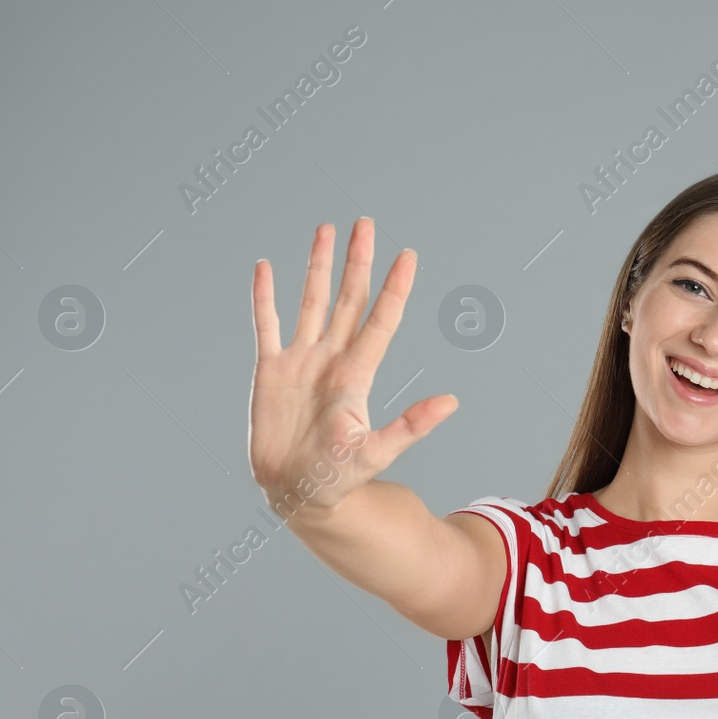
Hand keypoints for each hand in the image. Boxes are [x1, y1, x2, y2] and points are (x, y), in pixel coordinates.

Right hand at [249, 218, 456, 512]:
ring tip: (327, 231)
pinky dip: (265, 297)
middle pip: (347, 300)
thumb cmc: (339, 479)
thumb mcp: (376, 452)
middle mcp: (331, 360)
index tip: (407, 256)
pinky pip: (267, 326)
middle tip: (366, 224)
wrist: (298, 493)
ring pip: (311, 302)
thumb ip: (410, 426)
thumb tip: (452, 402)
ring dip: (318, 267)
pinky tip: (267, 269)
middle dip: (357, 262)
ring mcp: (300, 362)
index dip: (393, 289)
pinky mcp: (270, 372)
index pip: (379, 321)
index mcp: (356, 376)